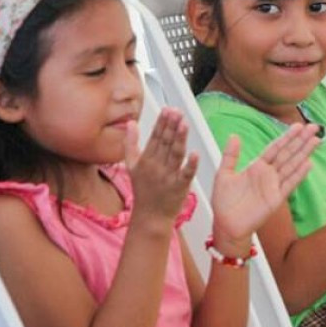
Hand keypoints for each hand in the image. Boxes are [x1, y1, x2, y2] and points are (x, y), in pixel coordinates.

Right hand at [126, 108, 198, 223]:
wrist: (149, 216)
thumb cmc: (143, 190)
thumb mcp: (131, 166)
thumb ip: (130, 143)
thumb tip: (130, 123)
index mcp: (146, 159)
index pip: (155, 137)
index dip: (162, 122)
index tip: (168, 110)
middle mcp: (156, 166)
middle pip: (165, 143)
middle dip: (171, 126)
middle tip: (177, 111)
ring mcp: (168, 176)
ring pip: (175, 154)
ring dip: (179, 139)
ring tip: (184, 124)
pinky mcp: (179, 187)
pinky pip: (185, 174)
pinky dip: (190, 165)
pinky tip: (195, 154)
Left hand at [210, 124, 319, 252]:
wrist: (226, 225)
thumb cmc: (223, 203)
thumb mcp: (223, 174)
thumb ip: (230, 155)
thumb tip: (234, 135)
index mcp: (257, 167)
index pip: (275, 148)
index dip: (287, 137)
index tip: (297, 125)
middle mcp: (268, 174)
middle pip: (288, 153)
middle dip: (301, 140)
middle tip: (314, 127)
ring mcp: (274, 186)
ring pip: (292, 165)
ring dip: (304, 153)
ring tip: (316, 141)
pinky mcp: (276, 199)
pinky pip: (289, 184)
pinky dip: (299, 174)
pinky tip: (308, 163)